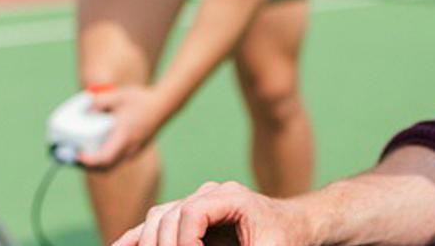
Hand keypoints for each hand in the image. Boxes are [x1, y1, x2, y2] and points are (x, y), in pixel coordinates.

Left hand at [79, 85, 167, 168]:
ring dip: (97, 163)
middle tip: (75, 157)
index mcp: (124, 135)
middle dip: (89, 166)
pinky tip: (99, 148)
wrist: (164, 104)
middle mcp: (130, 147)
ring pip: (113, 165)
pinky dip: (107, 158)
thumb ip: (99, 101)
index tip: (78, 155)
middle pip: (106, 167)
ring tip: (83, 154)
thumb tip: (84, 109)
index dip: (89, 160)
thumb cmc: (141, 99)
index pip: (105, 157)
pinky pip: (119, 159)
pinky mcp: (137, 149)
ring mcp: (135, 150)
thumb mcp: (118, 95)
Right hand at [112, 181, 305, 245]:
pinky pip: (157, 224)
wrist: (297, 226)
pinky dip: (137, 239)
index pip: (191, 215)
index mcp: (230, 197)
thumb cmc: (288, 238)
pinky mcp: (191, 217)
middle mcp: (209, 194)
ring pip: (157, 218)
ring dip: (146, 243)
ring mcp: (198, 203)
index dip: (184, 244)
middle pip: (167, 216)